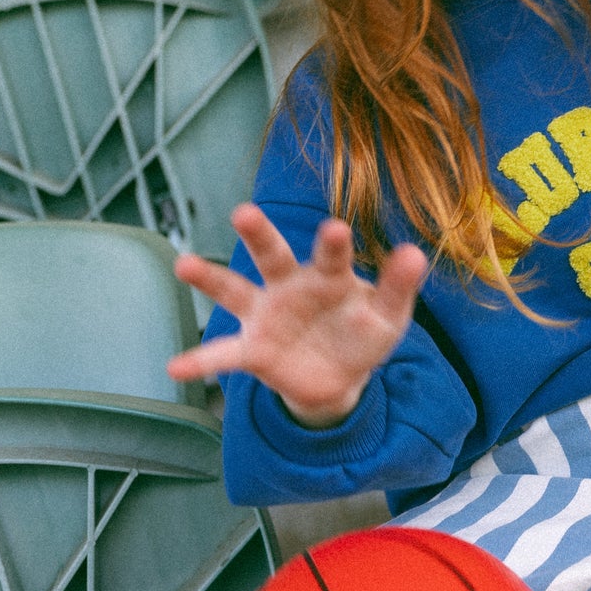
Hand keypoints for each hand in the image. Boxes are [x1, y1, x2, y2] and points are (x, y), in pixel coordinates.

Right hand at [169, 203, 426, 427]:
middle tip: (244, 212)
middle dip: (259, 235)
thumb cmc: (363, 334)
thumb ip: (398, 287)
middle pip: (272, 255)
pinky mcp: (253, 350)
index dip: (332, 244)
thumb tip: (415, 252)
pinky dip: (199, 361)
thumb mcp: (387, 316)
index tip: (334, 229)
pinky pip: (222, 356)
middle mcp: (289, 286)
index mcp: (327, 276)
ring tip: (183, 265)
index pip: (330, 256)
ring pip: (235, 291)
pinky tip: (175, 368)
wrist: (339, 377)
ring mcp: (266, 316)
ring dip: (210, 279)